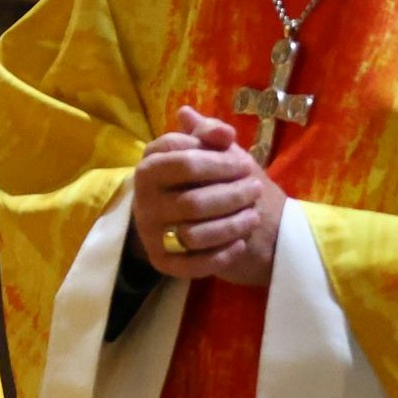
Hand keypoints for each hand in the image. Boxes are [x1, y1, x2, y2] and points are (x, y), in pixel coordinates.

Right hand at [132, 109, 278, 285]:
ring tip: (254, 215)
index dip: (221, 163)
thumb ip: (210, 133)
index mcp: (148, 168)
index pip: (185, 162)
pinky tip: (241, 243)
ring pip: (194, 234)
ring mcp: (149, 234)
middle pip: (193, 202)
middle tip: (256, 190)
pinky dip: (221, 255)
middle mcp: (142, 202)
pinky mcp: (161, 262)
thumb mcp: (203, 148)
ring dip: (231, 225)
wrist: (185, 216)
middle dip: (232, 195)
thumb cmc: (200, 176)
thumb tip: (224, 132)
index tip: (246, 164)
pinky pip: (193, 264)